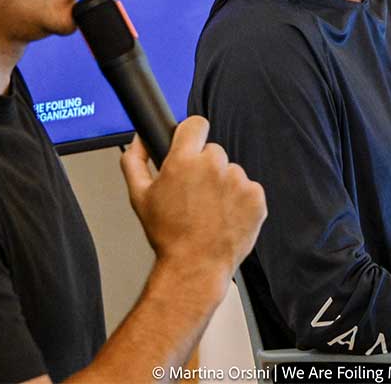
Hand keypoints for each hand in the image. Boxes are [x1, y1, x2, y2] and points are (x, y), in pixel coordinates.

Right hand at [121, 116, 266, 291]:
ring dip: (223, 185)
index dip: (192, 133)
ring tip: (209, 211)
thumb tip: (139, 139)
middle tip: (195, 194)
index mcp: (184, 161)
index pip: (196, 124)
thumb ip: (135, 161)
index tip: (191, 144)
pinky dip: (239, 200)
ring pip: (231, 172)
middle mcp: (214, 166)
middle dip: (205, 167)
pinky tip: (225, 217)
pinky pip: (248, 189)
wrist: (195, 266)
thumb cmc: (167, 235)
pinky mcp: (256, 196)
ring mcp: (238, 181)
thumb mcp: (139, 197)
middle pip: (213, 152)